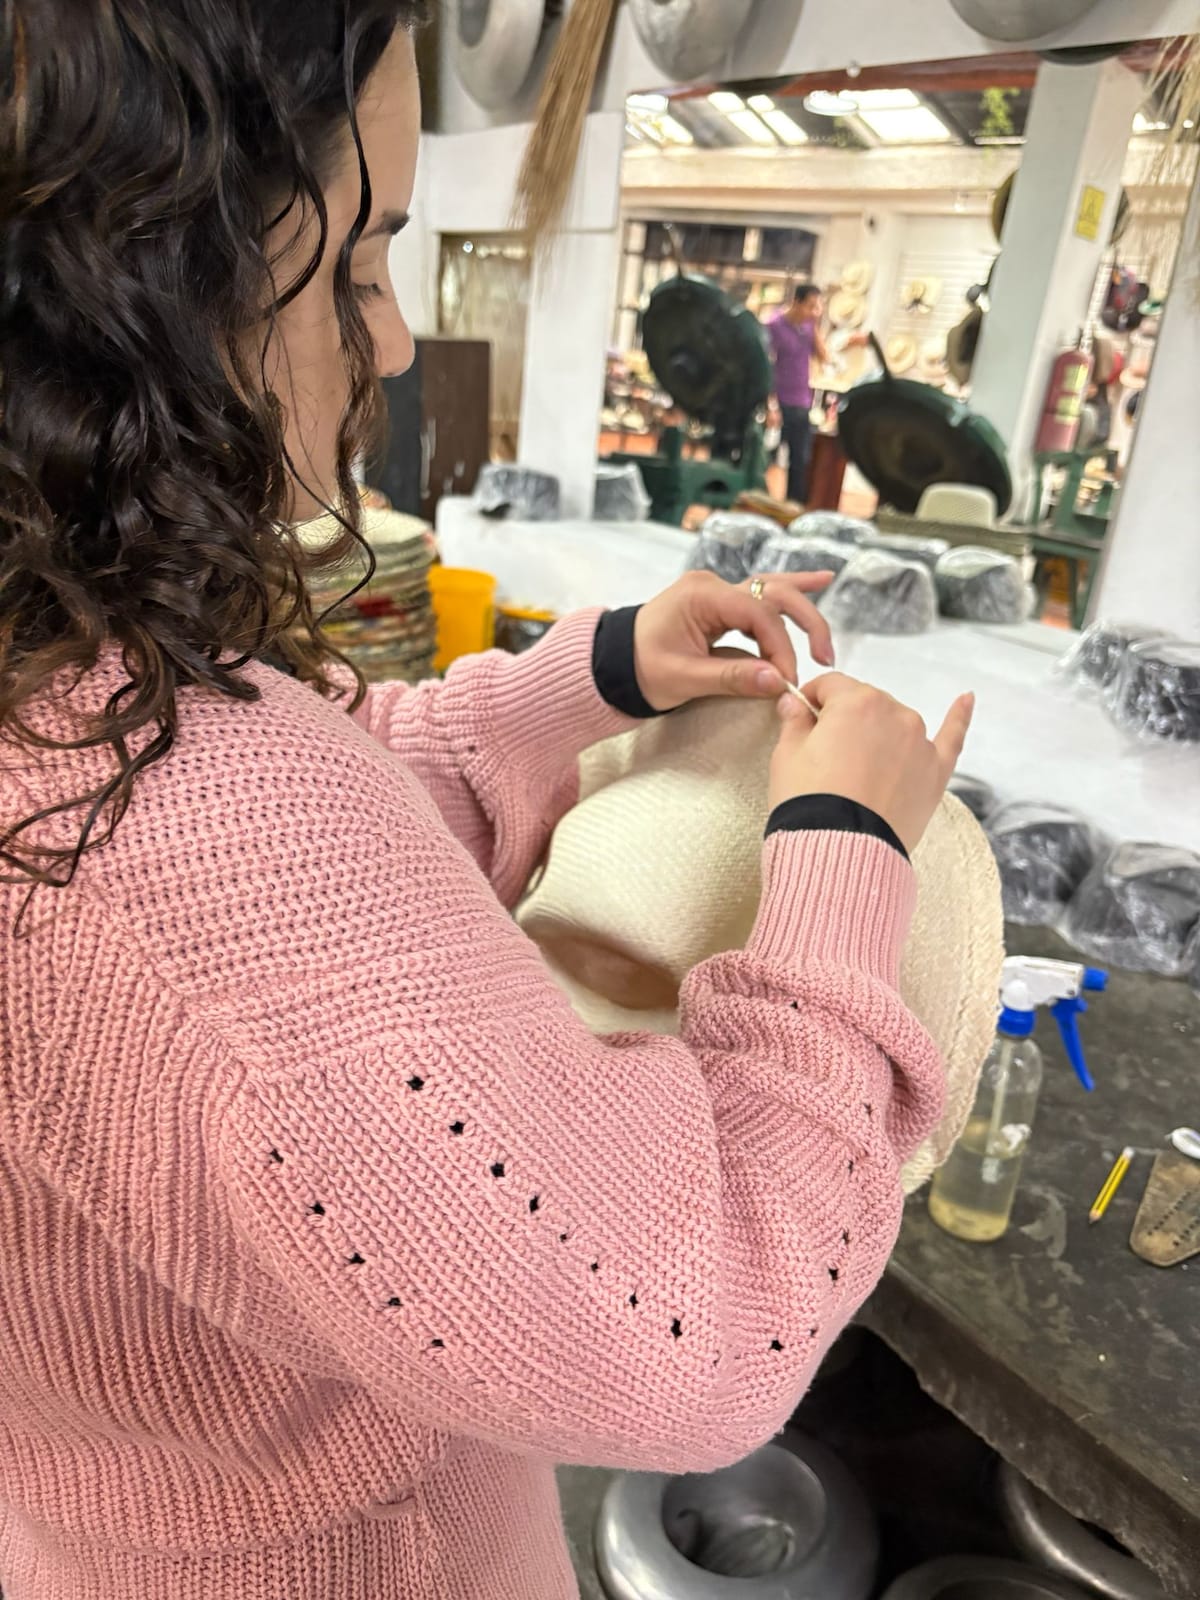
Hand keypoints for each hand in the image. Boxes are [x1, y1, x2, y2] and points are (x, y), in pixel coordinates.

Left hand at [633, 570, 835, 712]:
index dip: (781, 648)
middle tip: (824, 658)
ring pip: (771, 591)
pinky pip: (759, 597)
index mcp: (702, 596)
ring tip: (830, 614)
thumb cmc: (639, 668)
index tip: (787, 680)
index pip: (759, 616)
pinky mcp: (720, 605)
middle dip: (804, 624)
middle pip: (773, 595)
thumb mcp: (683, 678)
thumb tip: (777, 682)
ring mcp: (717, 592)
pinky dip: (787, 594)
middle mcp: (713, 586)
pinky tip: (817, 582)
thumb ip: (732, 678)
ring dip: (802, 607)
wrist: (611, 663)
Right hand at [768, 672, 974, 852]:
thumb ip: (794, 721)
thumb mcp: (786, 756)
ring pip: (897, 722)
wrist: (841, 851)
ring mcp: (919, 742)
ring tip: (861, 765)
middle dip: (845, 719)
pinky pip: (951, 737)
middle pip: (865, 703)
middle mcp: (894, 713)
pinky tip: (966, 699)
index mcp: (855, 702)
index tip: (803, 715)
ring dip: (880, 732)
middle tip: (825, 753)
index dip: (812, 699)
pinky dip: (959, 717)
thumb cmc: (808, 801)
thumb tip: (794, 702)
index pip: (830, 685)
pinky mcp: (936, 771)